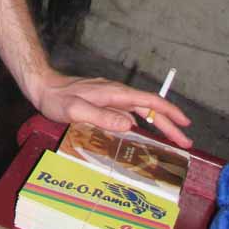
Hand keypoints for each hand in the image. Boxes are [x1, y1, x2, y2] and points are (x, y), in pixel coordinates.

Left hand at [30, 70, 191, 148]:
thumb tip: (129, 125)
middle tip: (186, 142)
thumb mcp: (76, 110)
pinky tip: (141, 135)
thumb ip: (101, 117)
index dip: (168, 111)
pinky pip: (128, 114)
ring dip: (157, 124)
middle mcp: (116, 94)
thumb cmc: (57, 99)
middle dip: (169, 123)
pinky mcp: (104, 103)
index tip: (185, 123)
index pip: (148, 101)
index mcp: (114, 94)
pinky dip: (141, 124)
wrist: (43, 87)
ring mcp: (110, 98)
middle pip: (149, 108)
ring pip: (140, 111)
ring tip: (172, 140)